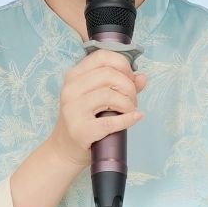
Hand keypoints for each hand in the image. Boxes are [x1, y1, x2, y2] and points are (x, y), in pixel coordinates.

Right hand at [46, 50, 148, 166]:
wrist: (64, 149)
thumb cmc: (84, 119)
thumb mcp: (97, 97)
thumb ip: (121, 85)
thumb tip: (142, 78)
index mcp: (73, 76)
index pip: (102, 56)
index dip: (123, 65)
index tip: (129, 78)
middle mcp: (70, 90)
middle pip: (109, 75)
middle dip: (128, 87)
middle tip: (132, 99)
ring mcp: (73, 110)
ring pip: (110, 95)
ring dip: (128, 103)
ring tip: (129, 110)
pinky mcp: (80, 130)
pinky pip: (111, 121)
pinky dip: (128, 119)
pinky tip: (135, 117)